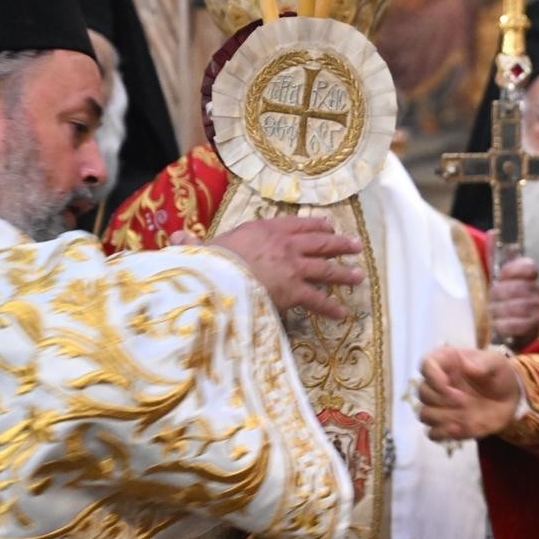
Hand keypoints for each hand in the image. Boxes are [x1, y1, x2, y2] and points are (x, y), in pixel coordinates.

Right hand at [208, 216, 364, 319]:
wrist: (218, 277)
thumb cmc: (208, 262)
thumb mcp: (203, 248)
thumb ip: (197, 243)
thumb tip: (179, 236)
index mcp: (264, 229)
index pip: (296, 224)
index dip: (314, 225)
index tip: (328, 225)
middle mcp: (285, 245)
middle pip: (319, 243)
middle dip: (340, 244)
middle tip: (355, 245)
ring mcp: (294, 267)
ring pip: (326, 269)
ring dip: (344, 273)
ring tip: (359, 276)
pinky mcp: (296, 291)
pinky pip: (319, 300)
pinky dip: (333, 308)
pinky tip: (344, 313)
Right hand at [418, 346, 521, 442]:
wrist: (510, 398)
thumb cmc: (499, 375)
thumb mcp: (497, 363)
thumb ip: (484, 363)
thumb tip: (466, 366)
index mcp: (447, 363)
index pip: (426, 365)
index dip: (432, 375)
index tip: (447, 383)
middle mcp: (438, 385)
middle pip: (423, 392)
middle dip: (443, 399)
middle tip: (465, 400)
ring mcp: (441, 407)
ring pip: (424, 414)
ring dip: (443, 417)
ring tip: (465, 414)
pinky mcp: (447, 426)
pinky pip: (433, 434)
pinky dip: (443, 433)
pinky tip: (460, 428)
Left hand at [489, 256, 538, 348]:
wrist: (505, 328)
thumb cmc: (499, 299)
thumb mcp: (495, 277)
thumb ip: (494, 257)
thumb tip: (493, 233)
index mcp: (528, 277)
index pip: (530, 267)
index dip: (515, 270)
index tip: (500, 275)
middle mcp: (536, 292)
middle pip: (522, 287)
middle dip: (502, 293)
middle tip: (490, 298)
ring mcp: (537, 310)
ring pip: (521, 306)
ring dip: (501, 310)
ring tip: (491, 312)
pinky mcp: (534, 328)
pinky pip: (520, 325)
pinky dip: (505, 325)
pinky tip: (497, 325)